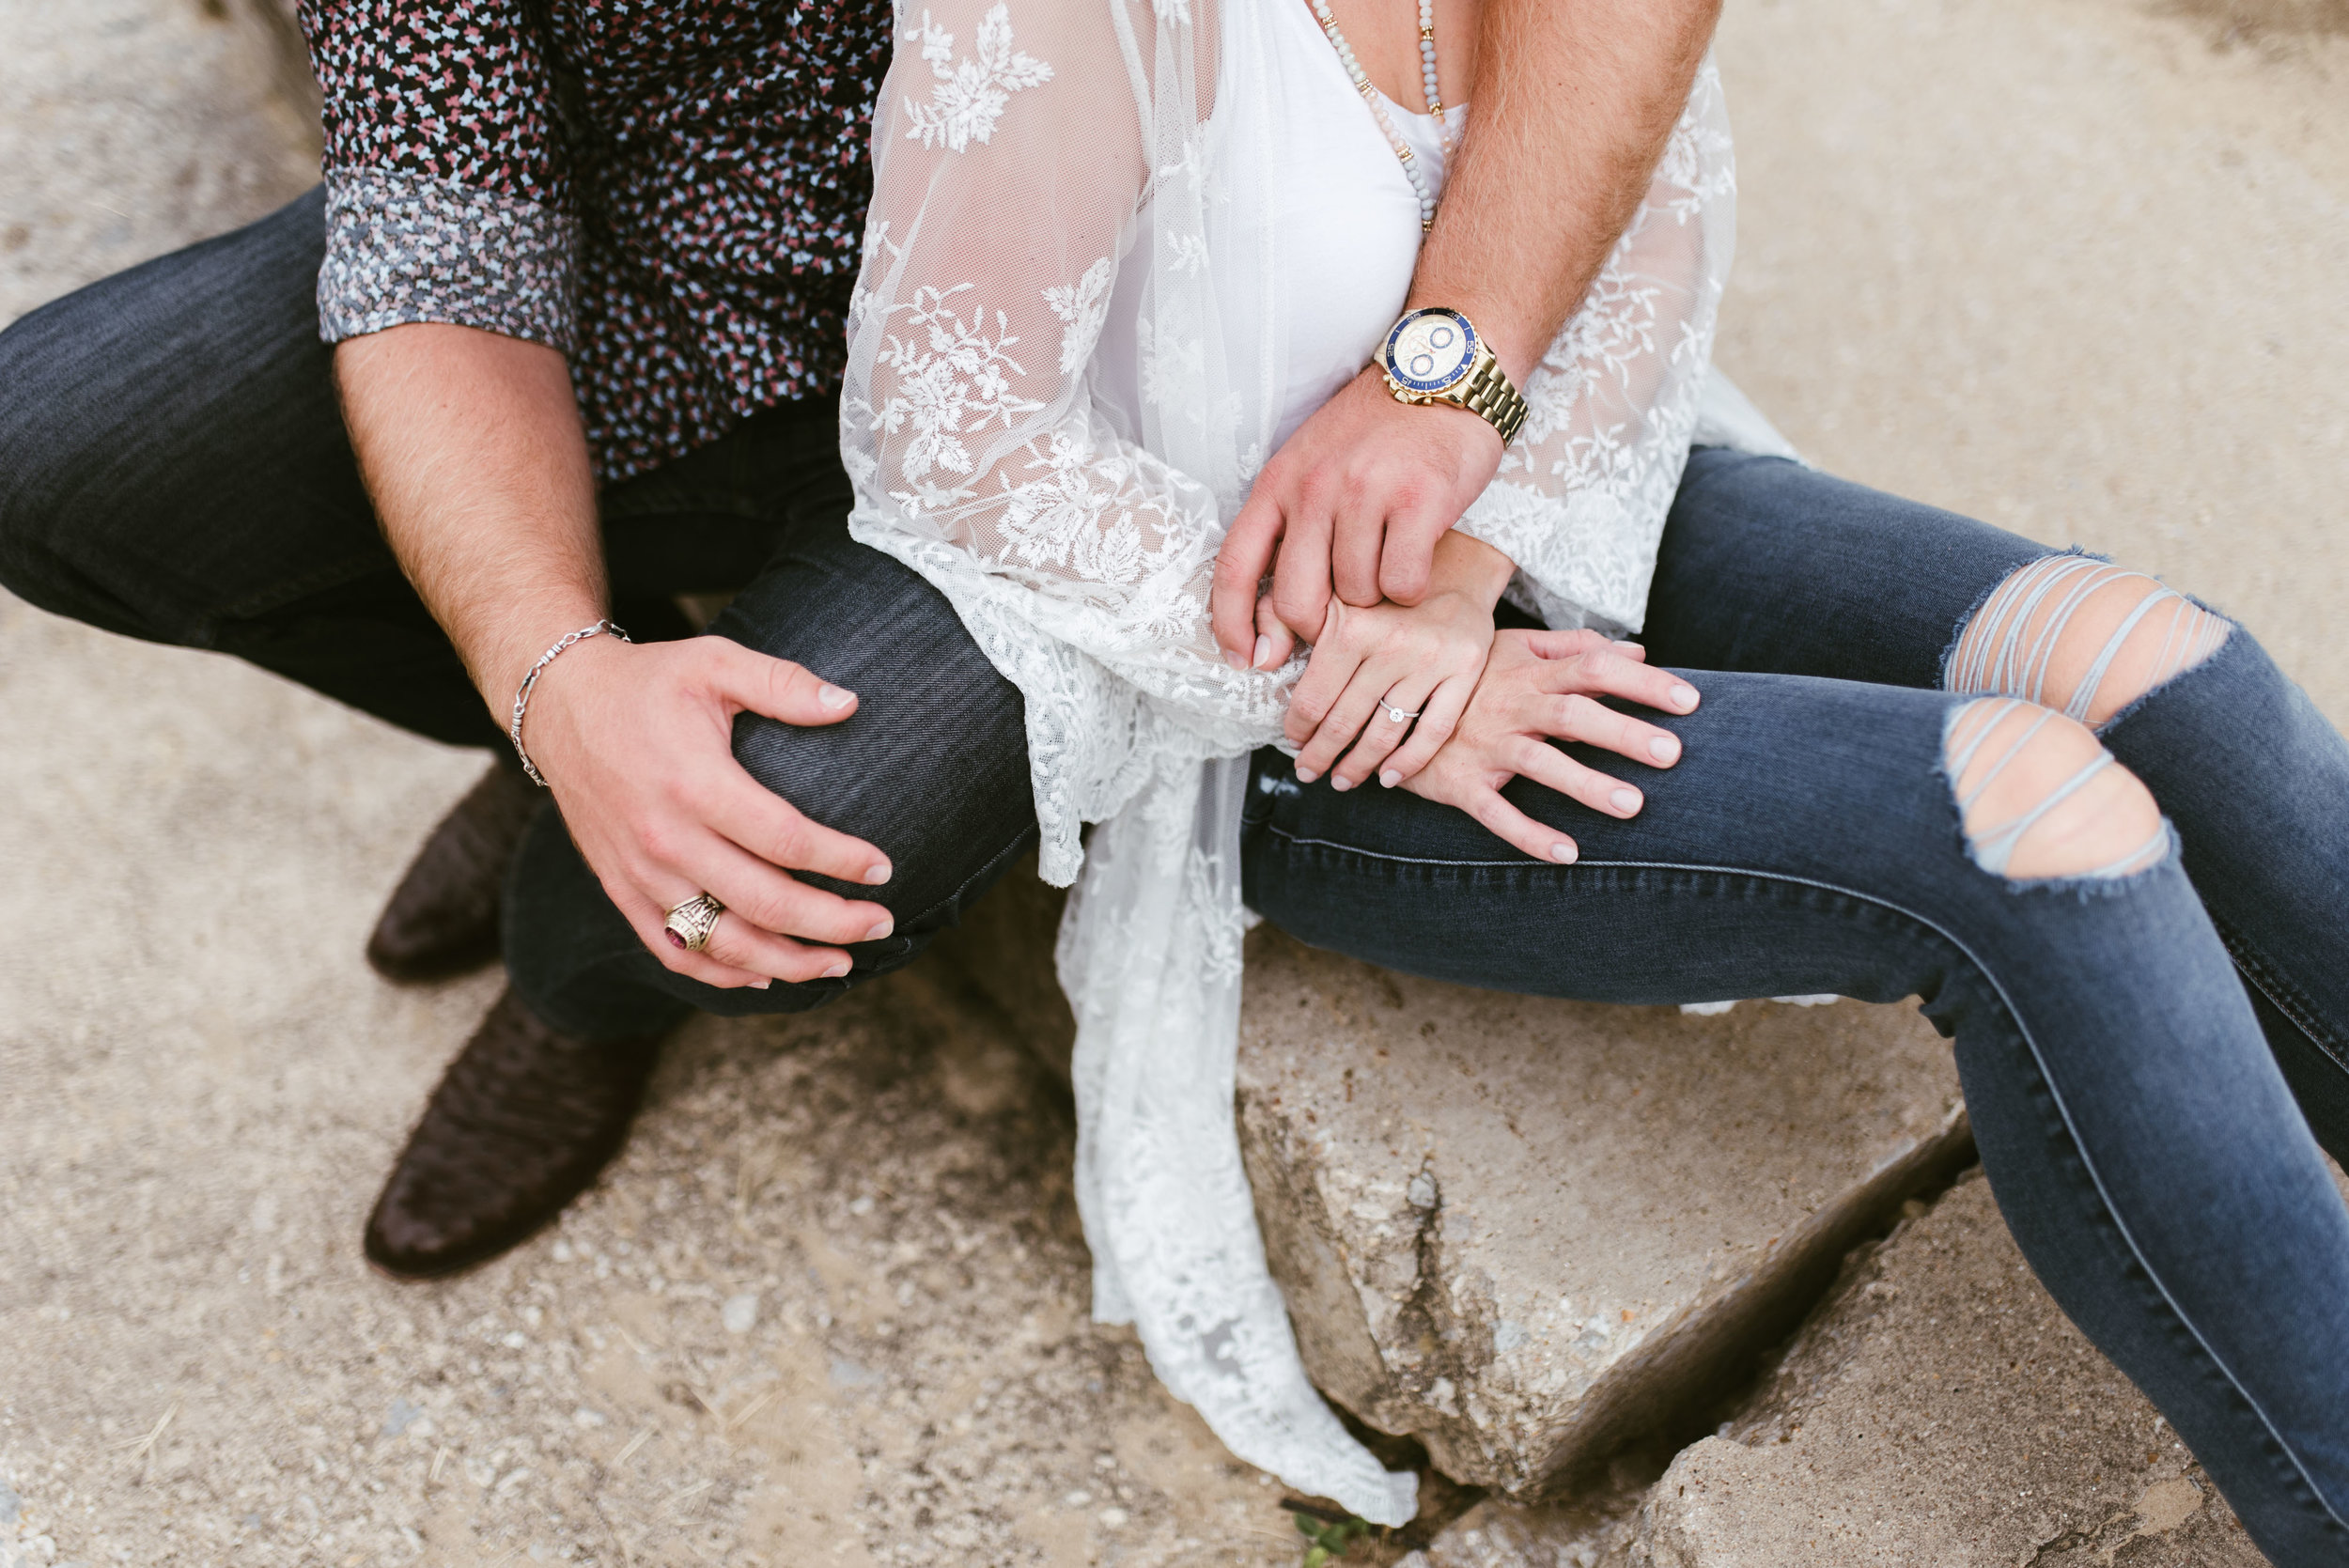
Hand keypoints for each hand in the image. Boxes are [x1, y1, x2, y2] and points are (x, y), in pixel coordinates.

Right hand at [520, 634, 897, 989]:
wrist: (558, 705)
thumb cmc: (647, 682)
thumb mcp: (714, 662)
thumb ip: (783, 684)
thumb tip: (850, 703)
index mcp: (695, 782)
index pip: (786, 840)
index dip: (842, 861)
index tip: (884, 869)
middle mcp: (666, 837)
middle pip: (764, 903)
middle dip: (833, 923)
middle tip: (880, 925)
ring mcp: (640, 872)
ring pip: (722, 942)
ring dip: (788, 962)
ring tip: (839, 963)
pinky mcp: (621, 889)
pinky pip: (674, 949)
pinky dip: (721, 974)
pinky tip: (767, 974)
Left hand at [1211, 366, 1503, 666]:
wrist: (1443, 373)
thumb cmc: (1377, 433)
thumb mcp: (1312, 467)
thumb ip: (1290, 534)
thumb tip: (1273, 629)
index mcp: (1278, 482)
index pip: (1234, 567)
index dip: (1231, 624)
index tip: (1244, 660)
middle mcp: (1313, 488)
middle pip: (1297, 601)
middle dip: (1321, 625)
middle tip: (1347, 613)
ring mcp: (1365, 493)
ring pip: (1357, 596)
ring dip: (1376, 596)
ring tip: (1390, 554)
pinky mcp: (1417, 501)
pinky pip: (1403, 584)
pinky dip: (1412, 586)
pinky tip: (1418, 552)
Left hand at [1282, 530, 1514, 790]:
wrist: (1455, 564)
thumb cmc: (1381, 585)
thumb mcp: (1326, 589)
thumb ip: (1282, 616)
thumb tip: (1260, 661)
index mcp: (1351, 626)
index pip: (1313, 700)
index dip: (1297, 730)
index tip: (1293, 741)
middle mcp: (1392, 645)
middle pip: (1344, 723)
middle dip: (1320, 756)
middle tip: (1308, 771)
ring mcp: (1431, 660)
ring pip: (1385, 734)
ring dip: (1358, 766)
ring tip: (1342, 779)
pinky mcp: (1465, 670)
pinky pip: (1434, 731)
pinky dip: (1409, 762)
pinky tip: (1388, 776)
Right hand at [1402, 628, 1700, 861]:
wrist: (1383, 699)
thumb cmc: (1464, 675)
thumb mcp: (1513, 648)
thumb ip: (1575, 646)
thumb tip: (1637, 651)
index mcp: (1531, 672)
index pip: (1595, 668)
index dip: (1643, 683)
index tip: (1690, 701)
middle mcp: (1512, 706)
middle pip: (1574, 714)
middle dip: (1624, 733)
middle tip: (1673, 754)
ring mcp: (1485, 746)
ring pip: (1539, 763)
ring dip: (1586, 784)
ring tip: (1633, 806)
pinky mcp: (1460, 782)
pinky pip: (1495, 812)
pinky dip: (1529, 834)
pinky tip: (1568, 853)